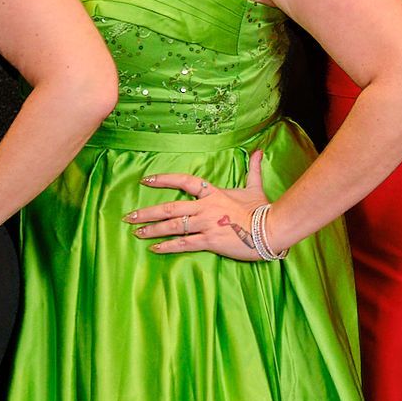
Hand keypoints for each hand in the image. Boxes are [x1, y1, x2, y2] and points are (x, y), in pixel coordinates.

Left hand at [127, 150, 272, 261]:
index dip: (164, 179)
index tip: (146, 180)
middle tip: (129, 217)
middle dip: (147, 212)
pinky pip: (183, 243)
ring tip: (136, 233)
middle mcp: (205, 207)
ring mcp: (206, 224)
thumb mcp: (255, 187)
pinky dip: (167, 246)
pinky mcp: (209, 241)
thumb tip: (258, 152)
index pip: (185, 181)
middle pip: (170, 208)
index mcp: (214, 193)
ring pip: (172, 226)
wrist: (271, 228)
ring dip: (152, 230)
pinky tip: (154, 248)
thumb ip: (253, 170)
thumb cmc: (262, 209)